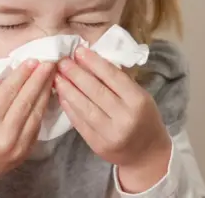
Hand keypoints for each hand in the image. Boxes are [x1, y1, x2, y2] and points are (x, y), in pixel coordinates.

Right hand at [0, 60, 55, 196]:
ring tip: (50, 75)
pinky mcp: (26, 151)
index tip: (32, 60)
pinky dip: (42, 108)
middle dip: (38, 80)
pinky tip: (46, 94)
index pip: (8, 93)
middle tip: (48, 62)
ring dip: (45, 92)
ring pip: (36, 113)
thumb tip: (14, 76)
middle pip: (25, 101)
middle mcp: (4, 135)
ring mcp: (18, 145)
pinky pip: (37, 125)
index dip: (22, 75)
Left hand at [55, 47, 171, 191]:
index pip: (112, 77)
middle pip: (95, 91)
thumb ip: (118, 81)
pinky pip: (79, 123)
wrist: (147, 153)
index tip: (79, 51)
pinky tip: (61, 95)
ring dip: (67, 89)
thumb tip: (90, 61)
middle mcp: (124, 117)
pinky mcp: (97, 145)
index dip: (93, 62)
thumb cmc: (143, 118)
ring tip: (57, 77)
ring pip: (84, 107)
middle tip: (62, 61)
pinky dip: (69, 107)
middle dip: (76, 74)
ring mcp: (110, 133)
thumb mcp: (139, 96)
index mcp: (138, 101)